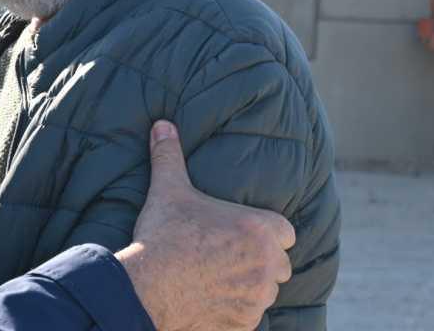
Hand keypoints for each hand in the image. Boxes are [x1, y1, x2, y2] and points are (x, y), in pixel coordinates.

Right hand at [115, 121, 294, 330]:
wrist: (148, 287)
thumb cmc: (164, 235)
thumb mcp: (168, 189)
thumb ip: (170, 155)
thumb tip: (162, 124)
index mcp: (259, 229)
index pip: (285, 233)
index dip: (266, 234)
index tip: (243, 235)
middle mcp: (266, 264)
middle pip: (279, 264)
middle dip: (261, 262)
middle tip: (228, 257)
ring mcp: (257, 297)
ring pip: (266, 292)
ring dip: (250, 287)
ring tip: (219, 279)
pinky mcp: (244, 324)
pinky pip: (250, 318)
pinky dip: (236, 312)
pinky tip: (212, 302)